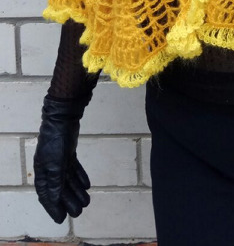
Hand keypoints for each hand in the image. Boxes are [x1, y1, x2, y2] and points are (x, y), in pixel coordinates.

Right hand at [34, 94, 91, 223]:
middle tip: (79, 211)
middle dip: (69, 200)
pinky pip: (73, 168)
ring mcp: (59, 159)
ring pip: (68, 179)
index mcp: (42, 172)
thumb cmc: (56, 141)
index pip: (46, 195)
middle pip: (59, 189)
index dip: (53, 207)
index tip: (61, 219)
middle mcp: (49, 167)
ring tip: (86, 200)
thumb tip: (54, 200)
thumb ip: (54, 183)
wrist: (63, 118)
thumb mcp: (55, 165)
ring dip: (77, 190)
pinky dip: (79, 176)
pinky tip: (87, 184)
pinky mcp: (68, 152)